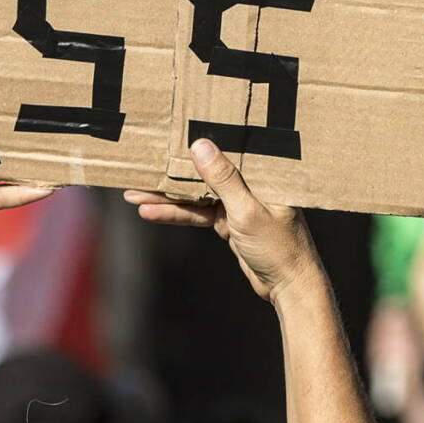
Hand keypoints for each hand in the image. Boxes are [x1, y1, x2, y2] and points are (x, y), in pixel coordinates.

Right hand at [125, 137, 322, 306]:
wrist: (289, 288)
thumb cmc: (280, 248)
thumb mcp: (247, 212)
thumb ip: (224, 180)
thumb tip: (201, 146)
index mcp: (263, 171)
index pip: (227, 148)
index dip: (198, 140)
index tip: (168, 134)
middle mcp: (251, 182)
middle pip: (206, 171)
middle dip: (172, 173)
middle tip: (141, 168)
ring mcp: (239, 202)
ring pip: (197, 194)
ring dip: (167, 197)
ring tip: (133, 194)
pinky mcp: (230, 222)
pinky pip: (198, 213)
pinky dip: (176, 214)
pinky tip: (150, 212)